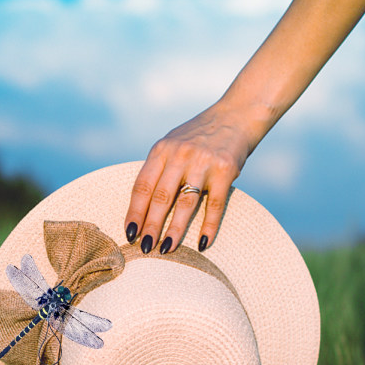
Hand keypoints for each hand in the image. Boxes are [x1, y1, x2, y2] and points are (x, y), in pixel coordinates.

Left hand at [124, 101, 253, 253]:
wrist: (236, 115)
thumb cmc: (199, 136)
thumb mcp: (172, 143)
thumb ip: (158, 168)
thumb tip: (141, 206)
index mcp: (162, 150)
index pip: (142, 186)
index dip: (134, 212)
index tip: (129, 234)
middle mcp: (180, 155)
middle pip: (161, 197)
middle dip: (151, 225)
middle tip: (144, 248)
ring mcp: (203, 163)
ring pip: (185, 203)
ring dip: (174, 229)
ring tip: (166, 249)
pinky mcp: (226, 171)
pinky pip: (215, 204)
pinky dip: (209, 226)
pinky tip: (201, 243)